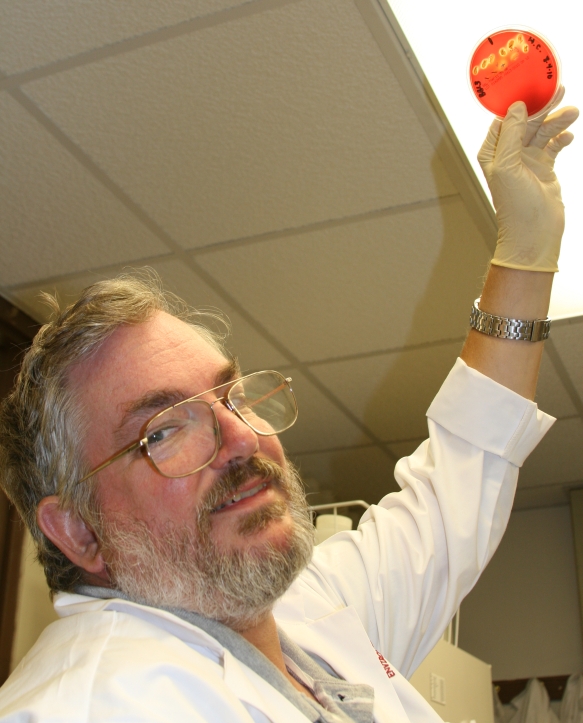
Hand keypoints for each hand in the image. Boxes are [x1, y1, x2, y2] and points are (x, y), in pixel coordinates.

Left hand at [478, 90, 578, 271]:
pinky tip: (568, 135)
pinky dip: (561, 138)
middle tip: (561, 90)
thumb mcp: (508, 165)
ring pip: (543, 132)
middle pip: (527, 122)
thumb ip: (512, 134)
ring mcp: (527, 162)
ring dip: (557, 121)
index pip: (504, 119)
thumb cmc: (515, 205)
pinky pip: (554, 145)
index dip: (518, 102)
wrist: (534, 234)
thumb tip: (518, 107)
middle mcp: (508, 155)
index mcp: (492, 153)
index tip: (534, 83)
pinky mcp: (544, 169)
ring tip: (572, 113)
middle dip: (543, 107)